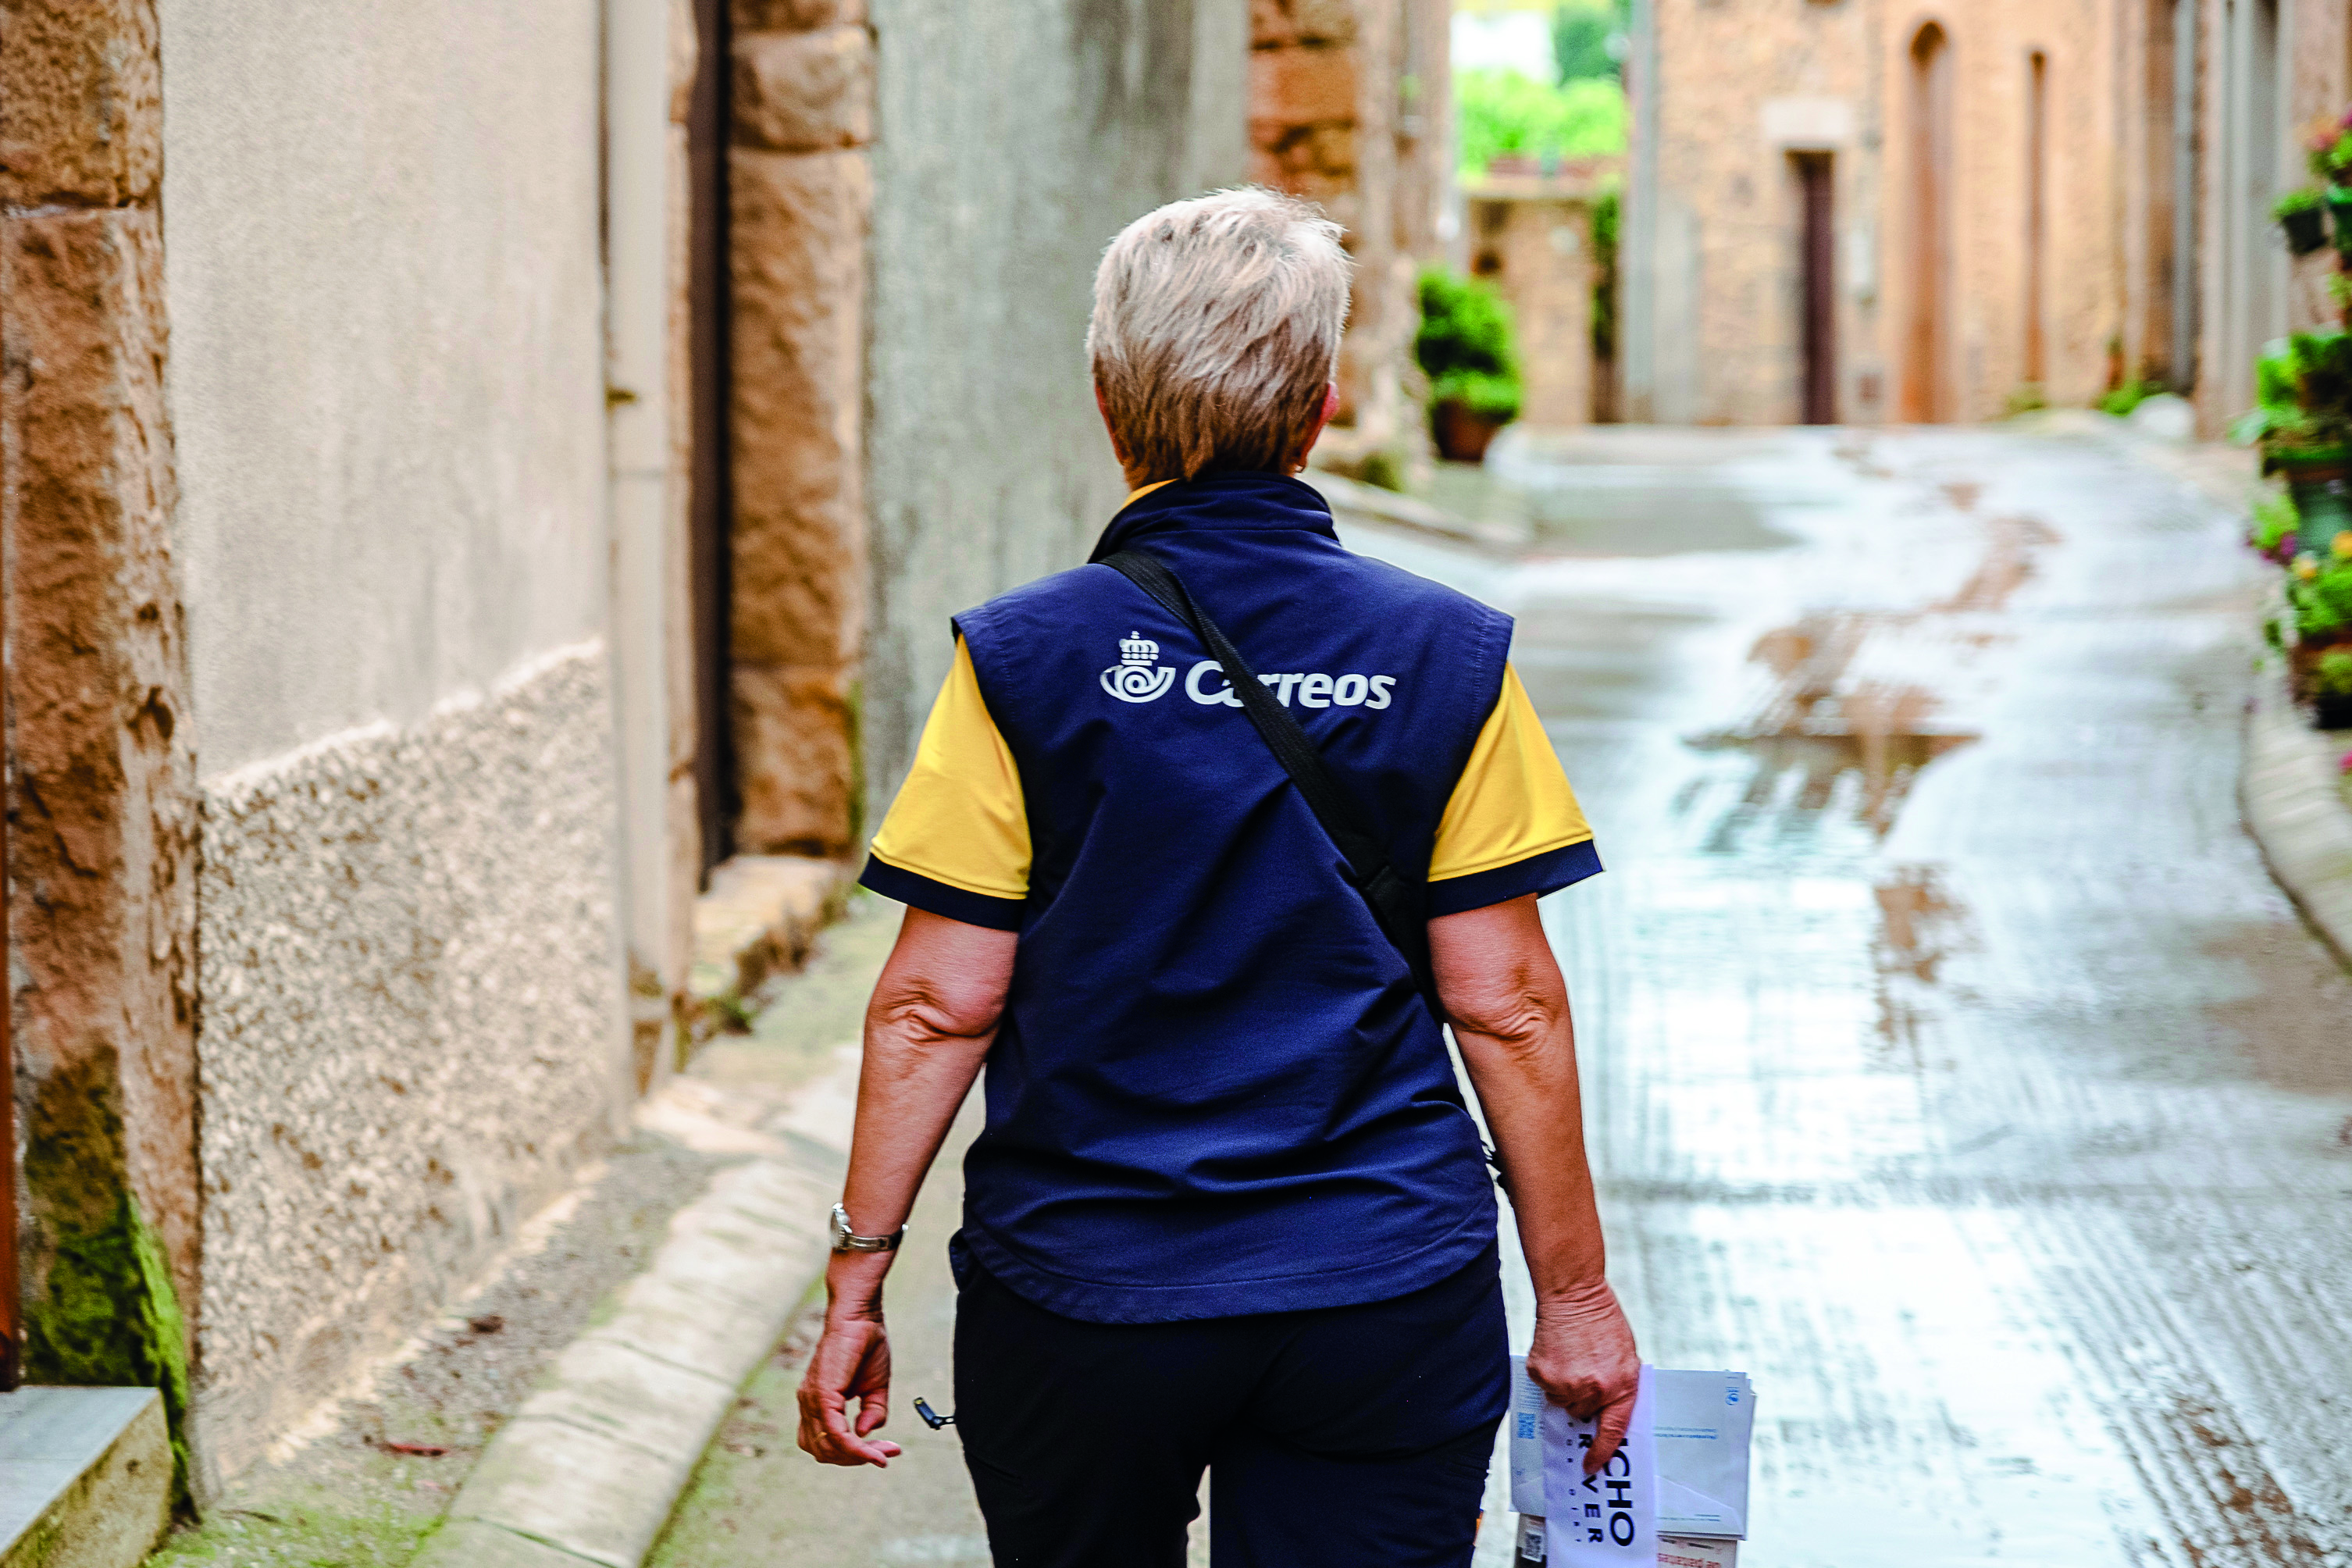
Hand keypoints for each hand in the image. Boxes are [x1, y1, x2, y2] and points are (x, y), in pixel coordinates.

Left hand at [796, 1308, 902, 1466]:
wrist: (861, 1314)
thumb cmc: (866, 1344)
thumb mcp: (875, 1387)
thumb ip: (872, 1413)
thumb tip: (865, 1435)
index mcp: (816, 1403)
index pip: (824, 1443)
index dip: (851, 1455)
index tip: (883, 1454)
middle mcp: (808, 1404)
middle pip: (823, 1452)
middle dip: (856, 1459)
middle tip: (885, 1453)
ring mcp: (812, 1400)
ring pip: (827, 1448)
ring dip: (856, 1457)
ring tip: (883, 1452)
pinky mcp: (823, 1393)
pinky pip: (835, 1433)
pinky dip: (854, 1448)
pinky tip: (873, 1451)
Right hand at [1526, 1281, 1639, 1474]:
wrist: (1574, 1294)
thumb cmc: (1603, 1321)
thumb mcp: (1626, 1356)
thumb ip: (1619, 1386)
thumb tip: (1604, 1412)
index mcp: (1620, 1386)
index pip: (1613, 1430)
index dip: (1602, 1452)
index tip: (1592, 1465)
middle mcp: (1593, 1389)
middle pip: (1581, 1414)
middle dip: (1583, 1400)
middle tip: (1584, 1374)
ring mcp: (1564, 1382)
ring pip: (1560, 1401)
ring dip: (1564, 1387)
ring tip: (1571, 1359)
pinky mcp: (1541, 1373)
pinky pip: (1543, 1387)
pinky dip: (1548, 1374)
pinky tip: (1557, 1353)